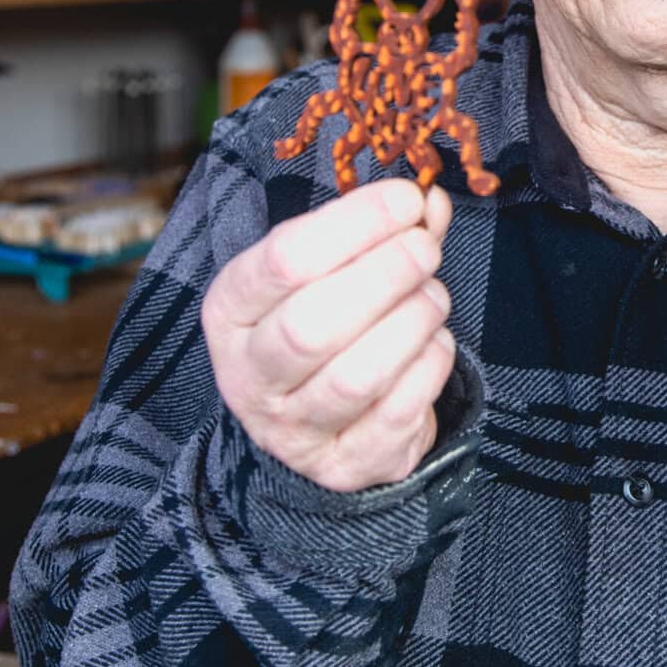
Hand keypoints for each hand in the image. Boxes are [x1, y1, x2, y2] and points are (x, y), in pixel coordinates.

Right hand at [202, 179, 457, 491]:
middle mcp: (249, 376)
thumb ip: (381, 231)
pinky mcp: (343, 467)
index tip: (406, 199)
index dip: (355, 223)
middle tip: (424, 250)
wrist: (313, 424)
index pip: (284, 259)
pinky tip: (433, 342)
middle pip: (313, 325)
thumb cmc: (322, 322)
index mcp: (232, 310)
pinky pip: (397, 414)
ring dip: (412, 321)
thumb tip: (430, 201)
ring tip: (433, 296)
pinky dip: (429, 366)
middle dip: (385, 275)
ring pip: (357, 375)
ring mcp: (292, 431)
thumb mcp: (329, 271)